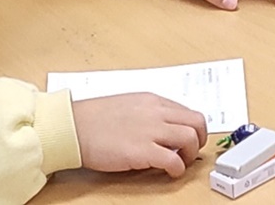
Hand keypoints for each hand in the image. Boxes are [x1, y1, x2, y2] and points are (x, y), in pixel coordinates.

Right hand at [73, 93, 206, 177]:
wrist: (74, 126)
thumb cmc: (94, 118)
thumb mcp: (129, 105)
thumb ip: (149, 112)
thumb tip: (162, 126)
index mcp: (153, 101)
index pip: (187, 112)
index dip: (192, 128)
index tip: (188, 140)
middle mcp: (156, 113)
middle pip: (197, 122)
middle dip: (200, 139)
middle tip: (190, 152)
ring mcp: (151, 131)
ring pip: (191, 138)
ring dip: (191, 154)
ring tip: (181, 162)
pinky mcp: (142, 151)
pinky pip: (174, 160)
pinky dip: (178, 168)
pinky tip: (170, 172)